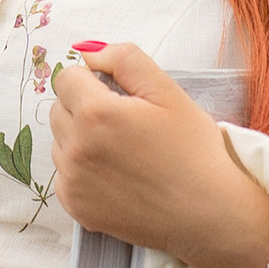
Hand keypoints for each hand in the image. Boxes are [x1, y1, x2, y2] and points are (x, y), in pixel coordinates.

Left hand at [48, 41, 268, 267]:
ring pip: (61, 142)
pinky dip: (83, 172)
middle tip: (125, 123)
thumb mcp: (168, 91)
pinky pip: (65, 176)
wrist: (208, 213)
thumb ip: (125, 59)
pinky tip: (118, 176)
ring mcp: (73, 181)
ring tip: (124, 152)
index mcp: (96, 113)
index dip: (93, 80)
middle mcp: (76, 148)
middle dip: (84, 107)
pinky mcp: (76, 207)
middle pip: (59, 108)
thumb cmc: (193, 150)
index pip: (67, 77)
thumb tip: (89, 53)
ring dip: (82, 139)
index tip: (119, 95)